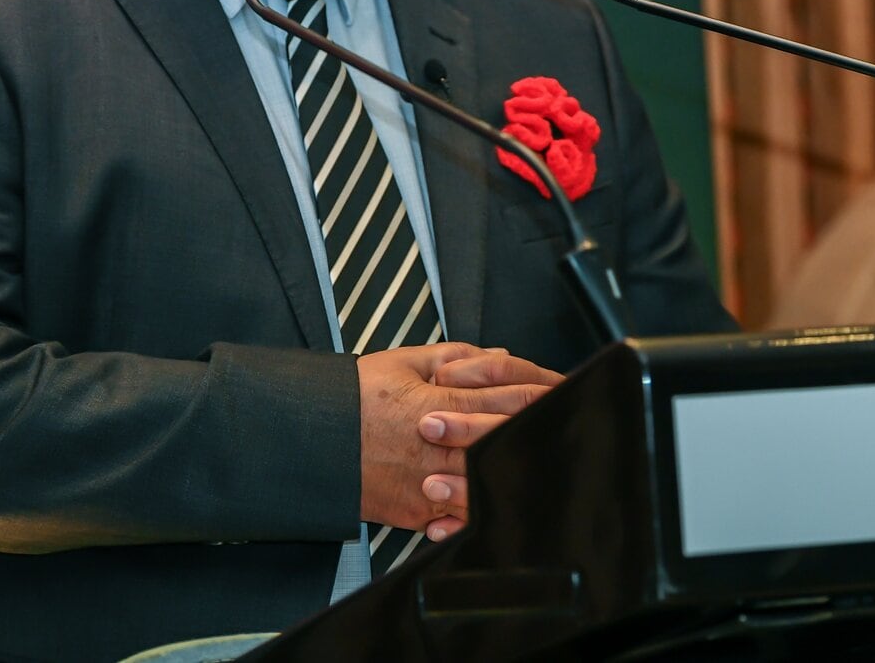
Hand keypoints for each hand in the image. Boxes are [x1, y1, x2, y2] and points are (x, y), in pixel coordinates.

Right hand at [357, 342, 557, 530]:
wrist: (311, 443)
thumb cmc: (352, 399)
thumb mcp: (403, 363)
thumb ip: (459, 358)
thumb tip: (501, 356)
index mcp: (438, 405)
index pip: (507, 397)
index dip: (542, 391)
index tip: (561, 388)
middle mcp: (438, 448)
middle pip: (506, 439)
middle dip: (539, 427)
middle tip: (563, 420)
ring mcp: (429, 484)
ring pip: (490, 481)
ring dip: (514, 467)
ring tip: (535, 459)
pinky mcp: (418, 512)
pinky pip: (462, 517)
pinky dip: (482, 509)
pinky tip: (498, 496)